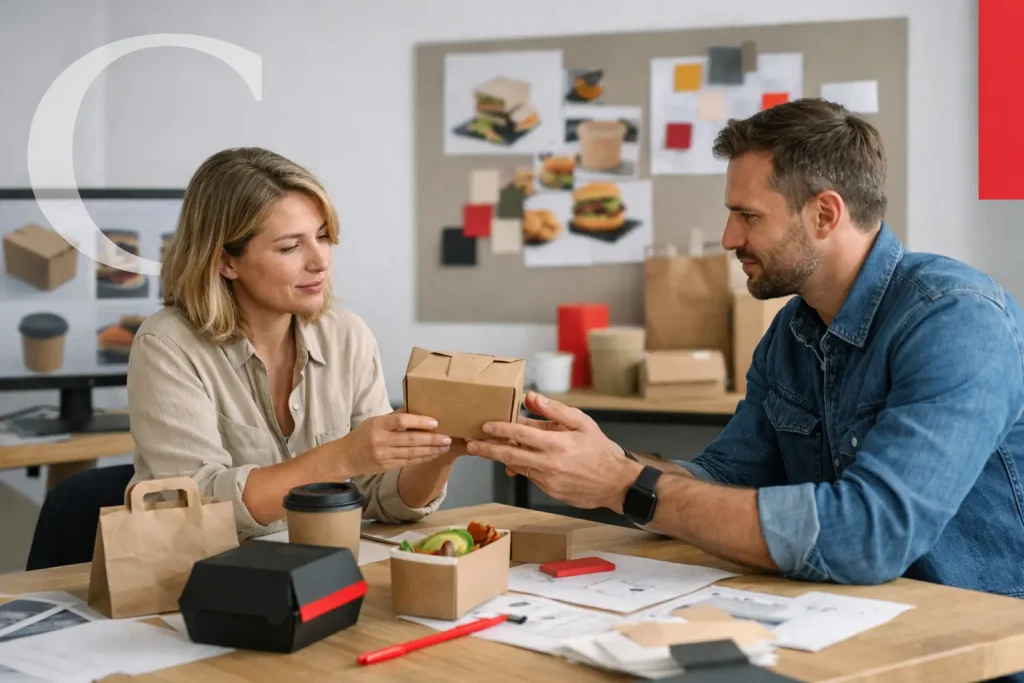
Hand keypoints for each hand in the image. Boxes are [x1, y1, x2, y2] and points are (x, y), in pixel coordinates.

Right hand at [336, 411, 451, 475]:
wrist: (345, 457)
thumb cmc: (362, 435)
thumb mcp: (374, 421)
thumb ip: (395, 416)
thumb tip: (416, 406)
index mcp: (377, 425)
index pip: (401, 421)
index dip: (419, 421)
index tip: (435, 422)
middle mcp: (380, 441)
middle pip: (410, 439)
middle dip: (431, 439)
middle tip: (447, 438)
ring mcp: (384, 456)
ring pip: (412, 452)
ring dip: (431, 450)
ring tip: (444, 446)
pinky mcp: (387, 467)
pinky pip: (408, 462)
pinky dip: (422, 458)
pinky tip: (433, 455)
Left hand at [467, 392, 641, 510]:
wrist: (616, 484)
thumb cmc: (600, 451)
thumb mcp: (582, 423)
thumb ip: (554, 410)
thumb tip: (531, 397)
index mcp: (556, 443)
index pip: (520, 434)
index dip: (500, 429)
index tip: (485, 426)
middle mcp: (549, 463)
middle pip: (510, 454)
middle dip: (488, 449)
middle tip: (471, 444)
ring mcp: (548, 480)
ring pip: (517, 467)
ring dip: (501, 458)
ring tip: (486, 451)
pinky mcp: (549, 491)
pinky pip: (530, 477)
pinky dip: (520, 468)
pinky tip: (514, 462)